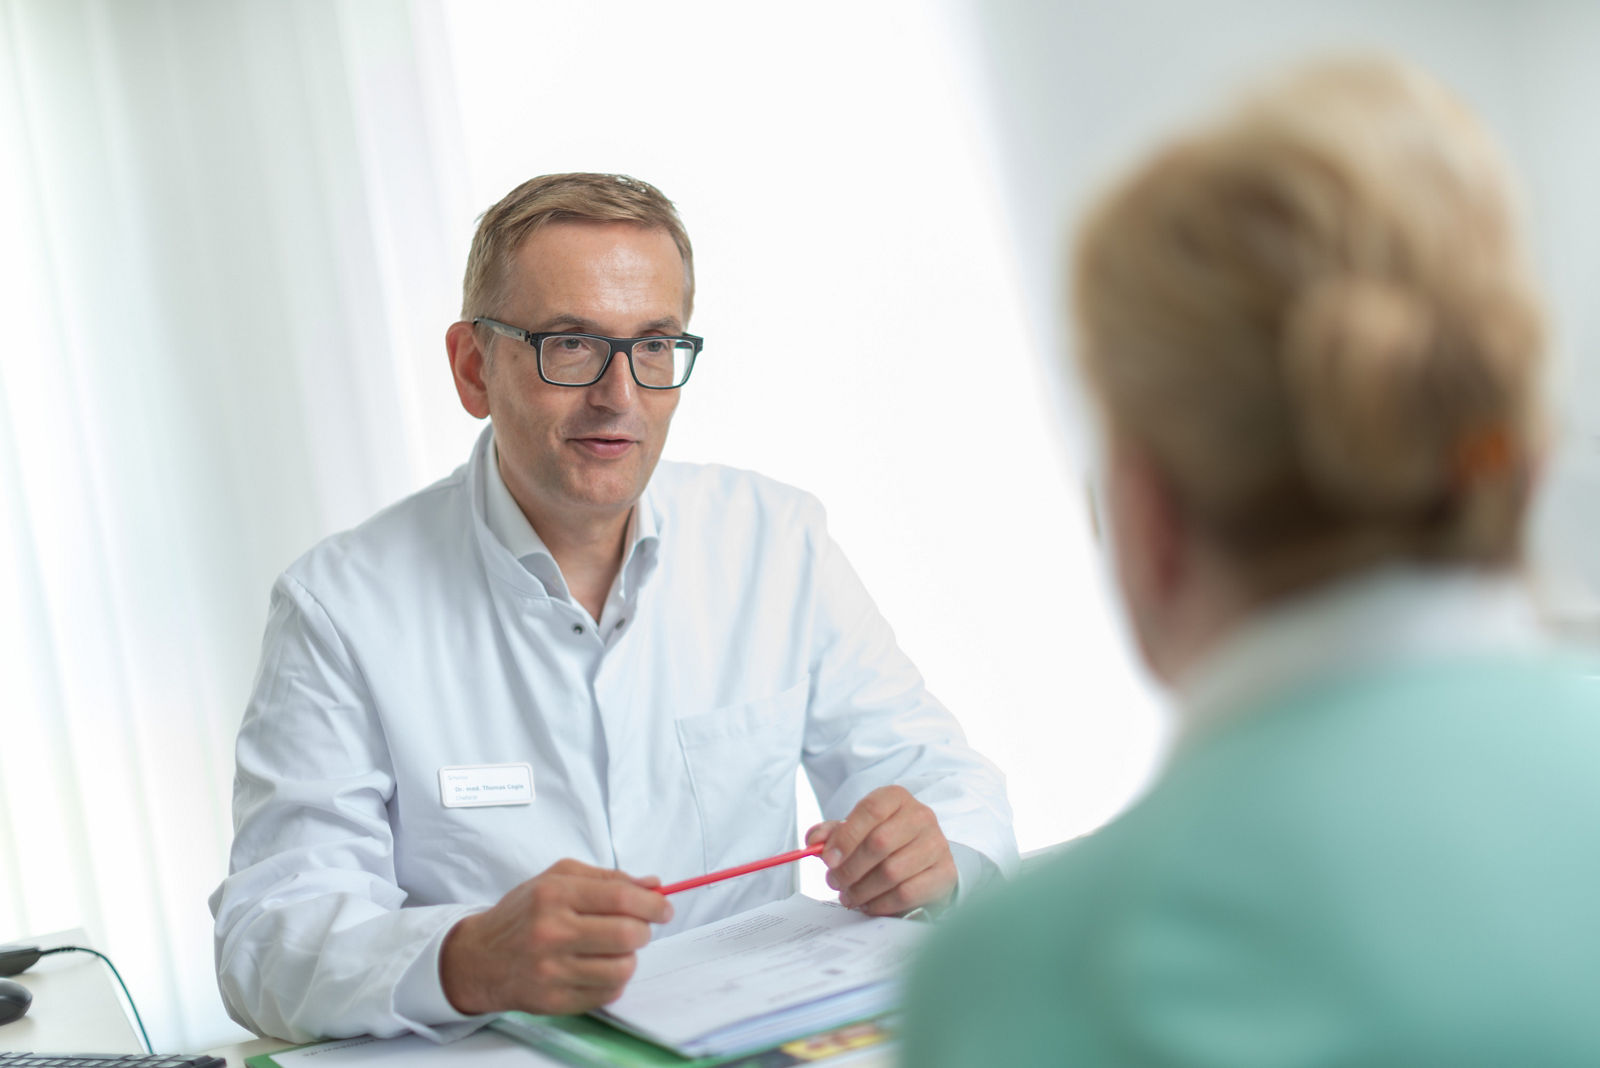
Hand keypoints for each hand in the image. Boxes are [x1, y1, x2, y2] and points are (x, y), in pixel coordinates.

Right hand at [439, 858, 672, 1015]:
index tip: (663, 908)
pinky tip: (596, 968)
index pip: (621, 897)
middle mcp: (551, 932)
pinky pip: (606, 994)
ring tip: (613, 950)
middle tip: (637, 929)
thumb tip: (653, 885)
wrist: (478, 958)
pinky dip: (612, 981)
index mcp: (554, 895)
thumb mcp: (556, 879)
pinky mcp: (553, 1000)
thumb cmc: (523, 914)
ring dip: (629, 958)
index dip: (652, 903)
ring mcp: (551, 970)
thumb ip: (607, 878)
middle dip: (643, 931)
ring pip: (622, 968)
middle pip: (627, 934)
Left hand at [806, 785, 956, 915]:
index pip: (871, 810)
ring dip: (863, 890)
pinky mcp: (945, 873)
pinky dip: (882, 904)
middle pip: (879, 843)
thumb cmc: (884, 839)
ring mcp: (937, 844)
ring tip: (849, 896)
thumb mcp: (856, 829)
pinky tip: (869, 904)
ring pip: (892, 872)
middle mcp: (921, 816)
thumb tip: (814, 840)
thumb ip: (832, 833)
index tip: (827, 860)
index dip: (846, 837)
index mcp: (896, 798)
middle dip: (850, 868)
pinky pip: (907, 893)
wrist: (922, 856)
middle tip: (835, 882)